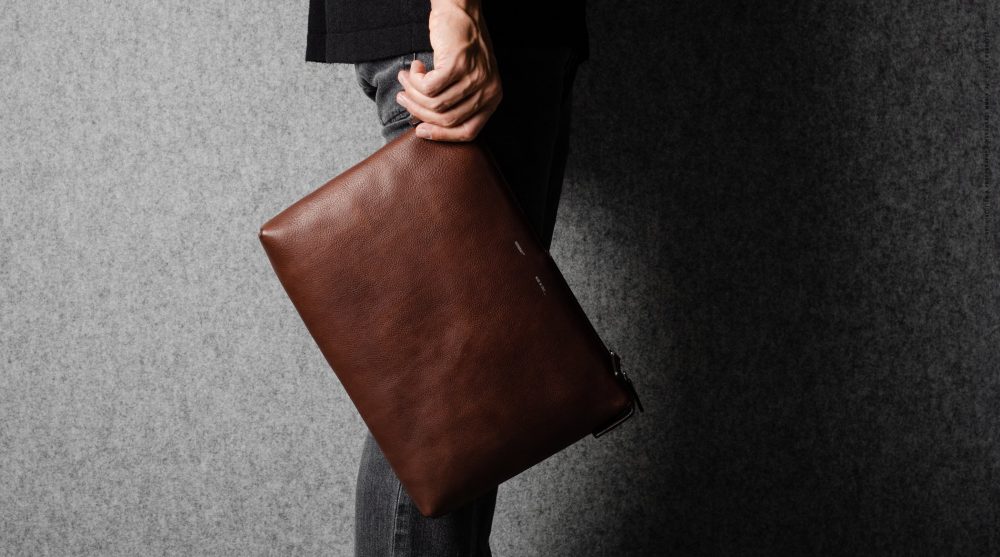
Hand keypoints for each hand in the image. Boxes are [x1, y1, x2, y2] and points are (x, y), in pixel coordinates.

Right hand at [395, 0, 501, 141]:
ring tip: (404, 81)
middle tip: (403, 99)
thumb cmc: (461, 45)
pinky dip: (416, 81)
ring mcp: (474, 77)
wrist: (461, 10)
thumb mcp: (468, 78)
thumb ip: (457, 101)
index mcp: (492, 98)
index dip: (441, 135)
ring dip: (413, 93)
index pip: (468, 131)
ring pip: (435, 103)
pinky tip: (414, 69)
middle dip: (420, 112)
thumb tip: (428, 124)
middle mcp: (488, 90)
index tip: (420, 131)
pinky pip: (429, 87)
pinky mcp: (457, 64)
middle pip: (447, 119)